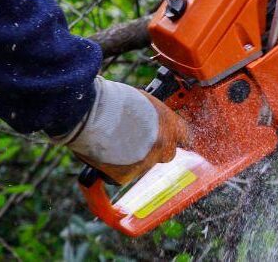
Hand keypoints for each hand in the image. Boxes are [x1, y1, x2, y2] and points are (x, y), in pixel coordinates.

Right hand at [57, 78, 189, 185]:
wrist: (92, 114)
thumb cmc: (113, 100)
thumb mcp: (143, 101)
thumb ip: (152, 116)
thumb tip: (150, 121)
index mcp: (170, 124)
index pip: (185, 136)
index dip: (177, 138)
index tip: (174, 139)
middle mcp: (162, 145)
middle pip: (167, 154)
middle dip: (156, 149)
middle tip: (139, 141)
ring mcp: (145, 163)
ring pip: (144, 165)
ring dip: (134, 158)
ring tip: (114, 142)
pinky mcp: (126, 176)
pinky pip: (123, 175)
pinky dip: (115, 168)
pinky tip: (105, 155)